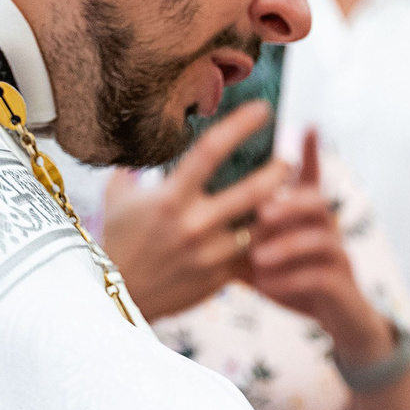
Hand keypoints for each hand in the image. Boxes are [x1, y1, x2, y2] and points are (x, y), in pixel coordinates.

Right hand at [98, 102, 288, 320]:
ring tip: (292, 194)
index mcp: (169, 198)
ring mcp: (211, 253)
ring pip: (263, 225)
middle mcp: (194, 224)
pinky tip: (283, 230)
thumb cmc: (117, 243)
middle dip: (279, 171)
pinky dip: (272, 241)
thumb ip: (131, 172)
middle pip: (253, 190)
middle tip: (290, 160)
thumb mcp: (117, 200)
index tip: (262, 110)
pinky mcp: (221, 277)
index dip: (241, 125)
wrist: (116, 300)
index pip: (211, 151)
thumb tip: (138, 148)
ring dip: (282, 208)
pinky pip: (257, 255)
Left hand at [244, 129, 389, 364]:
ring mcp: (337, 256)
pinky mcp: (340, 286)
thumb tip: (199, 211)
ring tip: (258, 257)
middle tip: (261, 211)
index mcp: (308, 218)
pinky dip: (291, 281)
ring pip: (321, 239)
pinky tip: (266, 287)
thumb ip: (245, 233)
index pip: (311, 177)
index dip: (310, 152)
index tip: (307, 124)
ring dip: (288, 245)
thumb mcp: (268, 254)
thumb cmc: (296, 280)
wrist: (339, 318)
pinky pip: (320, 278)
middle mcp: (327, 230)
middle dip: (289, 203)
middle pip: (317, 201)